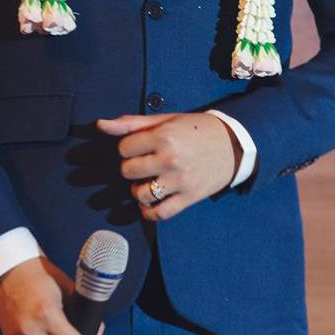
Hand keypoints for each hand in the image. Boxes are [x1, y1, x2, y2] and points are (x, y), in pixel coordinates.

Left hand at [98, 110, 238, 220]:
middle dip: (133, 167)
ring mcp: (179, 180)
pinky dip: (149, 212)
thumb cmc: (196, 129)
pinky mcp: (188, 197)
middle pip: (128, 171)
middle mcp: (170, 159)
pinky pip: (159, 214)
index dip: (129, 147)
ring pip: (140, 194)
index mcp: (164, 136)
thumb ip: (132, 123)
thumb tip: (100, 125)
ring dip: (139, 190)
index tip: (141, 146)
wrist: (233, 144)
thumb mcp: (167, 120)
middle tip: (146, 162)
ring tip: (148, 181)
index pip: (124, 148)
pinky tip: (150, 203)